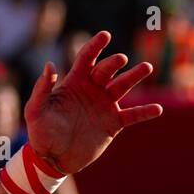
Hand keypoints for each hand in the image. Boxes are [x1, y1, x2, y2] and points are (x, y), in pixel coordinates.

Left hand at [24, 31, 161, 174]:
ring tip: (146, 67)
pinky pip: (132, 116)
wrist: (53, 158)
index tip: (105, 35)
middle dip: (113, 63)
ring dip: (134, 77)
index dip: (95, 46)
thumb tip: (50, 64)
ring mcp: (104, 106)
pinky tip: (158, 109)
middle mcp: (92, 90)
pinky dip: (145, 112)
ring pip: (123, 87)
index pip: (86, 58)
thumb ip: (42, 89)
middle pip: (106, 71)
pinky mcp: (113, 124)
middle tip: (120, 59)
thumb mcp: (36, 110)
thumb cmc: (40, 132)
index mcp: (74, 82)